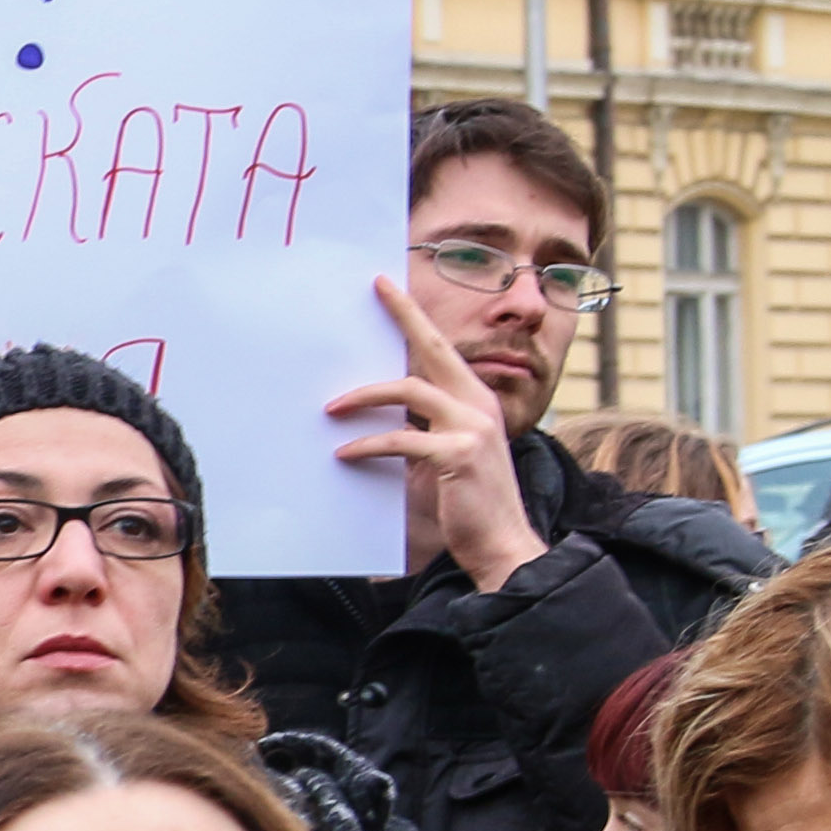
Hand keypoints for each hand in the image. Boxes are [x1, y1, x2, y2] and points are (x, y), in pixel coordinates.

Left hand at [333, 280, 548, 589]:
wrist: (501, 543)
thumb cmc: (466, 501)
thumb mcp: (442, 454)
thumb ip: (419, 428)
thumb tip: (373, 412)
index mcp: (475, 400)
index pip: (441, 349)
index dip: (414, 316)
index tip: (387, 287)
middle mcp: (479, 404)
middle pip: (434, 348)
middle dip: (404, 316)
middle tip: (373, 292)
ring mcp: (473, 427)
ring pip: (410, 390)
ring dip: (364, 395)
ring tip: (329, 408)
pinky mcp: (458, 454)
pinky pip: (402, 439)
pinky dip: (368, 444)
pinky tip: (344, 455)